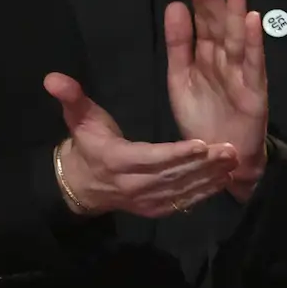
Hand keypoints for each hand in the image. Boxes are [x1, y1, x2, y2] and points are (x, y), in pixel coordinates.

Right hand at [44, 73, 236, 215]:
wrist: (80, 184)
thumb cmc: (87, 144)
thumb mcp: (77, 119)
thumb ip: (70, 98)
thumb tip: (52, 78)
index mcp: (117, 160)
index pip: (151, 158)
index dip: (176, 153)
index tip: (201, 144)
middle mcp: (133, 184)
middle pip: (173, 175)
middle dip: (204, 164)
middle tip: (231, 149)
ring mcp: (145, 200)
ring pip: (181, 190)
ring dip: (210, 177)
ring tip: (234, 161)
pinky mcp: (154, 209)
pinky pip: (181, 202)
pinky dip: (203, 193)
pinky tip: (224, 180)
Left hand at [166, 0, 269, 198]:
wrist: (221, 159)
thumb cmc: (202, 118)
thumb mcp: (180, 79)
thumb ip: (178, 45)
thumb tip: (175, 6)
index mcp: (207, 56)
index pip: (203, 22)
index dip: (199, 1)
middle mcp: (226, 60)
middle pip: (220, 25)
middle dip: (213, 0)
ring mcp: (242, 74)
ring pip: (238, 38)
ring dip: (236, 12)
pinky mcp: (254, 91)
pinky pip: (254, 63)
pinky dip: (254, 42)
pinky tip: (253, 20)